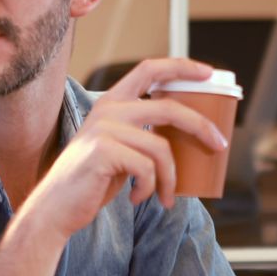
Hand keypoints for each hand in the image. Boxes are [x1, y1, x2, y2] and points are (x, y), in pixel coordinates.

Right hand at [27, 58, 229, 238]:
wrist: (57, 207)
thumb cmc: (94, 182)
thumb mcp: (121, 150)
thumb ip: (144, 135)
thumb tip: (191, 138)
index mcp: (113, 102)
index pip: (150, 69)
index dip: (182, 67)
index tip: (209, 74)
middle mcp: (108, 110)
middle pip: (170, 108)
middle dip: (201, 126)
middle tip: (219, 145)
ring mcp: (104, 129)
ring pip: (161, 148)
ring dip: (170, 178)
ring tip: (165, 197)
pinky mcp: (103, 151)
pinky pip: (146, 169)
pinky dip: (149, 189)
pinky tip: (137, 198)